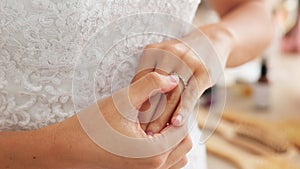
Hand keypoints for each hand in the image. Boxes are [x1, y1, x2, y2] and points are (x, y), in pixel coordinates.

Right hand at [40, 72, 191, 168]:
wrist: (66, 150)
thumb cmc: (92, 127)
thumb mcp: (121, 100)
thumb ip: (150, 85)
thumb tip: (174, 79)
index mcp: (154, 153)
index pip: (183, 127)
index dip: (178, 108)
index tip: (169, 95)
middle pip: (184, 143)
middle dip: (177, 123)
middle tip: (162, 107)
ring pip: (177, 155)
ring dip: (173, 137)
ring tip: (156, 121)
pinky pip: (166, 164)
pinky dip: (165, 148)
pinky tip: (149, 134)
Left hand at [132, 37, 211, 134]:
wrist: (211, 41)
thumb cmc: (179, 57)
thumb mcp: (160, 60)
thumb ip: (148, 77)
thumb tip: (133, 104)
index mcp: (152, 51)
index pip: (140, 82)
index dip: (136, 103)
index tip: (130, 123)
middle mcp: (168, 54)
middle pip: (155, 90)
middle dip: (147, 114)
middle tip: (140, 133)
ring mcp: (187, 62)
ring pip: (171, 94)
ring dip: (162, 118)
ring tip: (155, 135)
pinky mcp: (203, 72)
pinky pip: (190, 95)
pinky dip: (182, 111)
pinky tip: (176, 124)